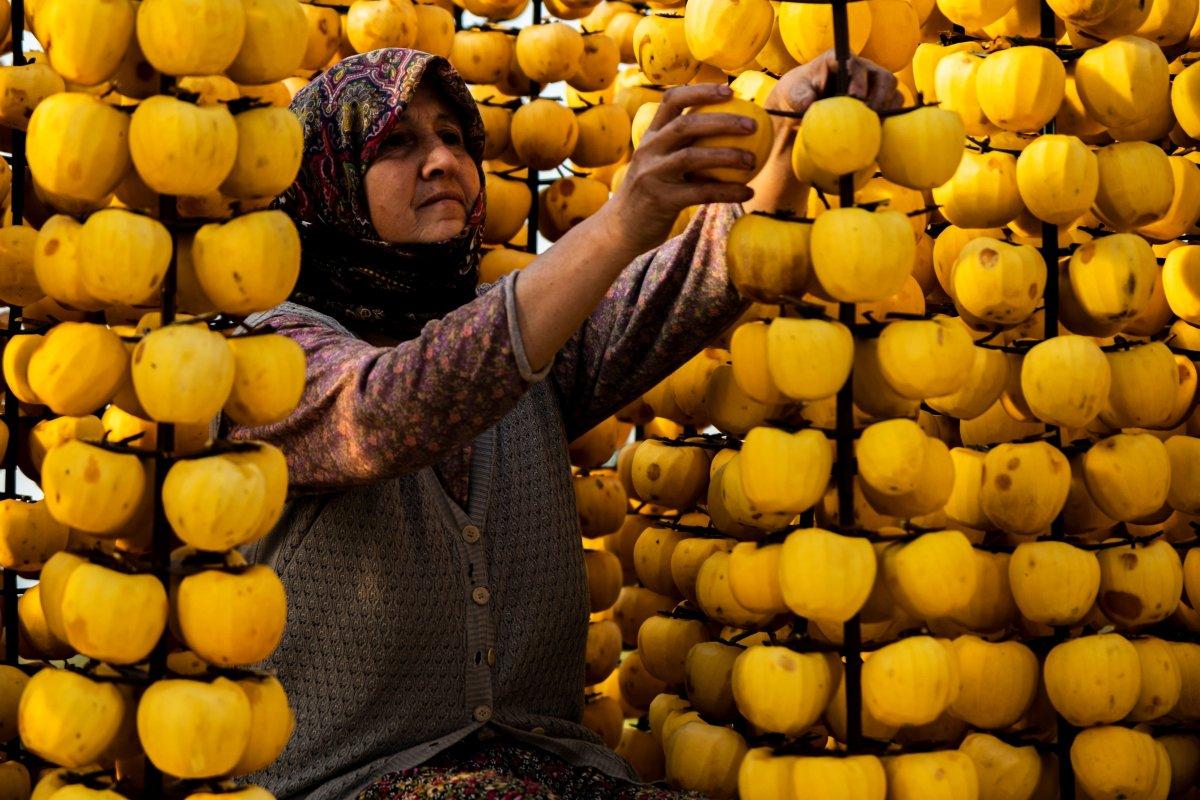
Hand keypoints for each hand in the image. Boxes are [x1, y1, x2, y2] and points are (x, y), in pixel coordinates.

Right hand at [606, 83, 757, 254]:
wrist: (621, 230)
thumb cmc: (652, 195)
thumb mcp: (660, 165)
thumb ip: (683, 148)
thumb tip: (732, 133)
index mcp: (650, 136)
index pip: (672, 101)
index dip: (701, 91)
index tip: (729, 90)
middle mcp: (649, 151)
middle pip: (686, 125)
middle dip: (723, 120)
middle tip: (752, 125)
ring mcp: (652, 174)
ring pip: (692, 156)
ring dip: (728, 155)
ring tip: (753, 160)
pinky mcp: (661, 200)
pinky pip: (701, 192)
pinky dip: (728, 191)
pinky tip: (748, 192)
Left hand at [767, 50, 902, 116]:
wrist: (803, 99)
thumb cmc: (799, 91)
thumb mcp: (794, 92)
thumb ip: (801, 96)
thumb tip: (810, 104)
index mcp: (840, 59)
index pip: (856, 64)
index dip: (859, 80)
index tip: (854, 97)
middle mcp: (861, 67)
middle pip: (883, 76)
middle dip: (879, 96)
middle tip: (868, 113)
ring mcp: (872, 81)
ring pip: (892, 89)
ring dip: (886, 106)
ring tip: (871, 121)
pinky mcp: (878, 96)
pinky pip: (894, 102)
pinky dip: (889, 113)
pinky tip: (875, 125)